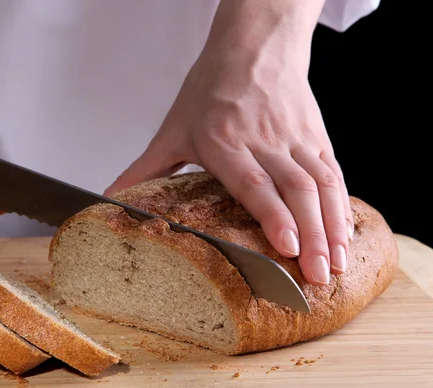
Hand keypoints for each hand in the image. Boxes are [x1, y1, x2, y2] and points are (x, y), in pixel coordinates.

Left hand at [105, 0, 352, 285]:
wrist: (253, 46)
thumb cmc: (211, 87)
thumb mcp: (173, 128)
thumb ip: (146, 168)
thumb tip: (109, 197)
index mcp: (225, 140)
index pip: (253, 182)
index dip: (273, 215)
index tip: (287, 246)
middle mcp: (264, 141)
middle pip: (295, 189)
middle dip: (311, 235)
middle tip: (317, 275)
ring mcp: (294, 139)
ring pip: (321, 184)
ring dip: (332, 226)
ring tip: (337, 263)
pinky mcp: (314, 136)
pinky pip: (333, 172)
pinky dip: (341, 205)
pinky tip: (344, 233)